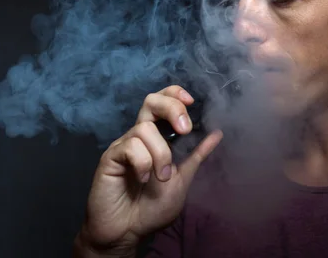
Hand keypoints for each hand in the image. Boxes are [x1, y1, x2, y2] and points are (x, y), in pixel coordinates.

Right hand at [78, 85, 222, 252]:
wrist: (128, 232)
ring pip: (145, 128)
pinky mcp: (110, 157)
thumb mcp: (183, 179)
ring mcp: (124, 145)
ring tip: (161, 176)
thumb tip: (217, 133)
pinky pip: (130, 146)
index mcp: (158, 137)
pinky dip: (144, 163)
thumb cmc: (151, 209)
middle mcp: (140, 136)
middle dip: (172, 108)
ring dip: (161, 153)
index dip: (175, 95)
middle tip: (184, 130)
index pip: (163, 101)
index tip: (192, 101)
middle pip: (151, 101)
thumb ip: (196, 156)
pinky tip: (144, 179)